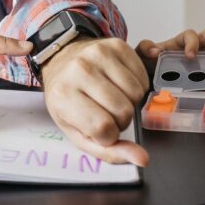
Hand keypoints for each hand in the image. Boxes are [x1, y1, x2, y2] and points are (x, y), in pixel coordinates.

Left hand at [40, 37, 149, 166]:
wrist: (62, 60)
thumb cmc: (68, 98)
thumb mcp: (77, 131)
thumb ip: (109, 151)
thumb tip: (142, 159)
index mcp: (63, 95)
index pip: (103, 128)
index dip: (108, 136)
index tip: (99, 129)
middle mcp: (79, 70)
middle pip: (124, 111)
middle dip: (120, 120)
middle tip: (106, 112)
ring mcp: (98, 54)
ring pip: (137, 94)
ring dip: (130, 103)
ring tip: (112, 98)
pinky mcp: (116, 45)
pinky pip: (143, 77)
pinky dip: (137, 87)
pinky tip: (119, 85)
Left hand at [135, 27, 204, 66]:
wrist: (151, 73)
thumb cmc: (148, 61)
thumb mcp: (143, 54)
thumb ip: (145, 49)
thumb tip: (154, 51)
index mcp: (179, 42)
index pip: (189, 36)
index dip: (192, 43)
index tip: (190, 56)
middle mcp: (194, 45)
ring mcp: (202, 54)